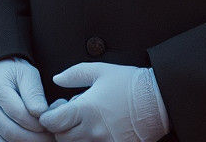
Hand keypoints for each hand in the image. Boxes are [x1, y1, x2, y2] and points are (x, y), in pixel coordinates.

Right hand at [0, 58, 53, 141]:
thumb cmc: (11, 74)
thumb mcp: (26, 74)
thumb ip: (34, 92)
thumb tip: (43, 114)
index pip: (20, 114)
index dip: (38, 123)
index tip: (51, 125)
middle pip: (11, 133)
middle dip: (33, 139)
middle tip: (49, 137)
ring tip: (40, 140)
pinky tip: (26, 140)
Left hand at [39, 63, 168, 141]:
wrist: (157, 101)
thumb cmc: (129, 83)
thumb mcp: (101, 70)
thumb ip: (74, 74)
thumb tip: (56, 79)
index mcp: (87, 109)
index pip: (53, 123)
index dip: (49, 116)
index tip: (55, 110)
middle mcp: (92, 131)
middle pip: (60, 138)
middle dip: (60, 127)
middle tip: (69, 114)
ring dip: (72, 136)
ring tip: (83, 121)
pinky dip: (86, 141)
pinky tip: (93, 130)